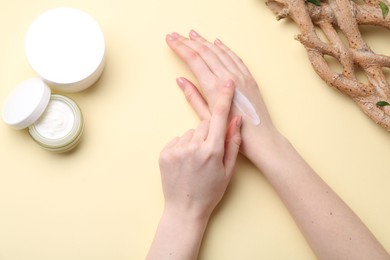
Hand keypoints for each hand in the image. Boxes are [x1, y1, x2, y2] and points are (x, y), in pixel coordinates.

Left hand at [159, 80, 241, 219]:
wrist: (185, 209)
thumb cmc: (210, 192)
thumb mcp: (228, 170)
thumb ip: (233, 143)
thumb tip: (237, 119)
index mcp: (212, 151)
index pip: (219, 117)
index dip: (224, 98)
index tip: (227, 82)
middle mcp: (193, 147)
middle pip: (205, 123)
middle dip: (210, 131)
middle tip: (210, 151)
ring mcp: (177, 149)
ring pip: (191, 131)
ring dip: (196, 140)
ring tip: (196, 161)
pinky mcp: (164, 153)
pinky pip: (178, 139)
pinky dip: (183, 146)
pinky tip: (185, 162)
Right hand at [166, 30, 279, 158]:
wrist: (260, 138)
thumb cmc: (231, 133)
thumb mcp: (207, 118)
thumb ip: (193, 97)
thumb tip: (181, 80)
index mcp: (214, 87)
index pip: (193, 60)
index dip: (180, 48)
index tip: (170, 40)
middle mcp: (227, 77)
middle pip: (204, 52)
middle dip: (188, 41)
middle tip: (175, 35)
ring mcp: (240, 76)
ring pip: (219, 52)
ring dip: (204, 41)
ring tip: (193, 34)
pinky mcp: (249, 78)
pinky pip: (235, 57)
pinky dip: (224, 48)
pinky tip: (217, 42)